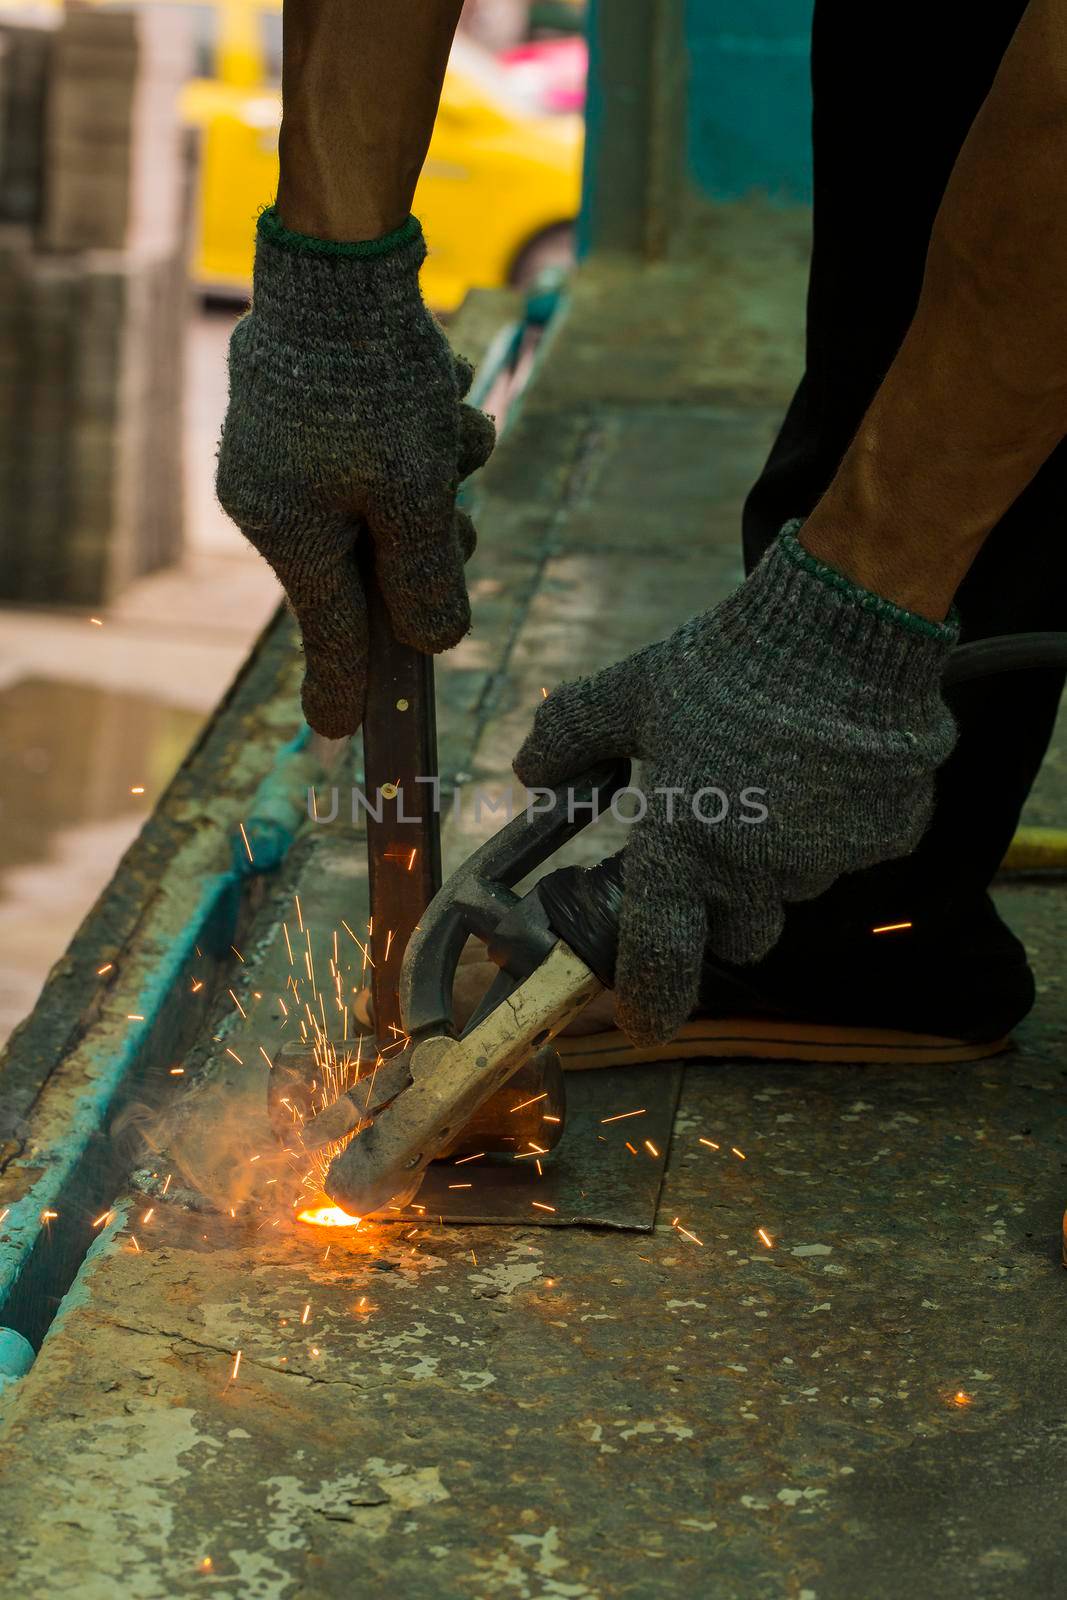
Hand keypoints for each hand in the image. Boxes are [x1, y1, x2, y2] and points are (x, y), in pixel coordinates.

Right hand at [216, 209, 495, 737]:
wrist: (341, 256)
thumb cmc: (374, 384)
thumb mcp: (415, 494)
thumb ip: (426, 579)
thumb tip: (433, 645)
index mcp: (287, 531)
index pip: (329, 631)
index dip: (346, 686)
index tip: (341, 733)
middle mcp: (276, 497)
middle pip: (375, 561)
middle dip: (431, 538)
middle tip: (456, 517)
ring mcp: (292, 449)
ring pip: (393, 496)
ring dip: (439, 467)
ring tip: (445, 418)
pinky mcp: (316, 405)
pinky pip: (384, 443)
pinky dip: (422, 424)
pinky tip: (431, 380)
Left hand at [514, 527, 957, 1044]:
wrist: (840, 625)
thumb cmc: (726, 662)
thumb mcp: (631, 692)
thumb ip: (571, 735)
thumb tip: (530, 769)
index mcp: (682, 846)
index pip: (659, 957)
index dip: (649, 1000)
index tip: (645, 1022)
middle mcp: (753, 871)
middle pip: (736, 931)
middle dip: (722, 904)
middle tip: (714, 838)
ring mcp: (826, 860)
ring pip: (794, 886)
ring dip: (779, 856)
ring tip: (774, 776)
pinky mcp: (886, 836)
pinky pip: (853, 850)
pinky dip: (837, 823)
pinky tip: (828, 764)